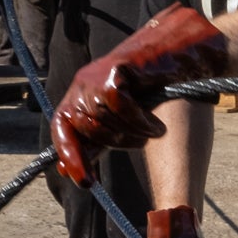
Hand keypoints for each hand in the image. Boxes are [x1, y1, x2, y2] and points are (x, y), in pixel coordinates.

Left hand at [51, 4, 225, 184]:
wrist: (176, 55)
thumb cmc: (150, 90)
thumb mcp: (117, 121)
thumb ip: (93, 142)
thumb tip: (63, 172)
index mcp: (78, 98)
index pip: (61, 129)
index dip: (70, 156)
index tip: (86, 182)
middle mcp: (82, 85)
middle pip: (86, 127)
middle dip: (114, 142)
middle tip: (139, 143)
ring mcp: (96, 75)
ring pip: (103, 116)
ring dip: (131, 131)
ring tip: (151, 130)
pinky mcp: (114, 68)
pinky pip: (119, 104)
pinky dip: (138, 119)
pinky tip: (154, 124)